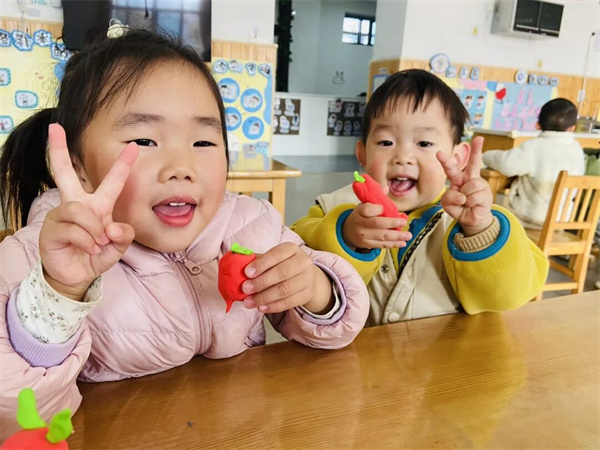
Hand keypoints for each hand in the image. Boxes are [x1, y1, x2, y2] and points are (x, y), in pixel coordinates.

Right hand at [39, 124, 138, 299]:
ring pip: (80, 211)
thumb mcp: (117, 247)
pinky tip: (89, 249)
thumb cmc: (96, 255)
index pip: (112, 182)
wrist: (78, 276)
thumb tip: (113, 228)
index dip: (123, 165)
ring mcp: (62, 215)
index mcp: (98, 206)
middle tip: (54, 128)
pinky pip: (73, 228)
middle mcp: (78, 205)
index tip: (133, 147)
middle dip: (58, 150)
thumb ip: (123, 236)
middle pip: (64, 173)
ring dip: (94, 230)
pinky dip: (87, 241)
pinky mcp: (52, 229)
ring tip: (98, 243)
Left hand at [240, 242, 332, 313]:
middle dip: (261, 282)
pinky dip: (273, 306)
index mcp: (291, 249)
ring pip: (285, 290)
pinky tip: (261, 308)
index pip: (276, 255)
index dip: (261, 264)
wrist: (306, 278)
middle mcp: (303, 262)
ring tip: (249, 302)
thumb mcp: (272, 259)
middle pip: (282, 273)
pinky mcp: (307, 294)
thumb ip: (257, 260)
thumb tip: (236, 263)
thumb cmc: (283, 265)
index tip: (247, 272)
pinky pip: (289, 302)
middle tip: (245, 289)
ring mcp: (307, 279)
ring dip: (264, 297)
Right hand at [342, 203, 410, 249]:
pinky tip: (402, 243)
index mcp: (359, 211)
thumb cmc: (361, 215)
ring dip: (397, 236)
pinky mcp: (367, 244)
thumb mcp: (365, 204)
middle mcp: (360, 224)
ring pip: (382, 236)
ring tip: (408, 235)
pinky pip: (382, 244)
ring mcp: (363, 235)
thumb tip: (386, 188)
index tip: (383, 208)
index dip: (375, 209)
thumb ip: (376, 197)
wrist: (348, 231)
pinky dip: (393, 244)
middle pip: (377, 223)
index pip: (366, 209)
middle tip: (404, 222)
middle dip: (392, 223)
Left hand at [436, 136, 493, 235]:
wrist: (471, 220)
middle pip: (473, 164)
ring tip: (467, 203)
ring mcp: (479, 186)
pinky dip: (469, 205)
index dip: (445, 161)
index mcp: (459, 179)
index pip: (452, 168)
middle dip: (476, 150)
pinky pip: (472, 198)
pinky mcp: (486, 195)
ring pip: (468, 188)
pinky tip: (472, 206)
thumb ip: (449, 198)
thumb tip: (462, 196)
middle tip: (479, 138)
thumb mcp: (447, 203)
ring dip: (464, 199)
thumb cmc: (459, 208)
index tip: (438, 153)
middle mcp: (470, 180)